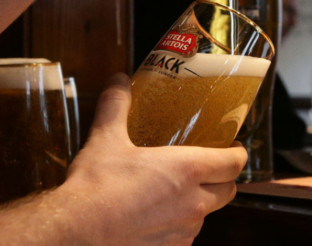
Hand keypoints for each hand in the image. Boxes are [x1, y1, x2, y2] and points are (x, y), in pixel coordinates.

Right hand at [59, 73, 246, 244]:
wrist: (74, 234)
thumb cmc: (94, 188)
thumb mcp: (106, 139)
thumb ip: (117, 106)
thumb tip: (119, 81)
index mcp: (189, 171)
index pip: (235, 163)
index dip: (238, 154)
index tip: (232, 147)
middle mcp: (195, 204)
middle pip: (229, 191)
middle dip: (223, 179)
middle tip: (208, 168)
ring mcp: (184, 232)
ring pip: (207, 215)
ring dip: (200, 203)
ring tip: (178, 192)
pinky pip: (185, 236)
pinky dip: (179, 225)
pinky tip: (156, 217)